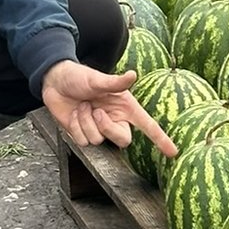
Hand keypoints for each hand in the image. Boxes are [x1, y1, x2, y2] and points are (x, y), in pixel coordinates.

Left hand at [41, 60, 177, 155]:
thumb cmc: (79, 76)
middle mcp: (115, 119)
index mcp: (125, 106)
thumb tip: (132, 75)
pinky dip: (76, 127)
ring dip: (86, 122)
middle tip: (96, 111)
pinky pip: (83, 141)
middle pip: (123, 139)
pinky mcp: (83, 134)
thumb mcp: (96, 78)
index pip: (147, 126)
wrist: (55, 82)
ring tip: (82, 106)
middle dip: (108, 127)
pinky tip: (73, 114)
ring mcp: (99, 128)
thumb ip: (114, 82)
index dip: (161, 139)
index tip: (173, 153)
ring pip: (98, 140)